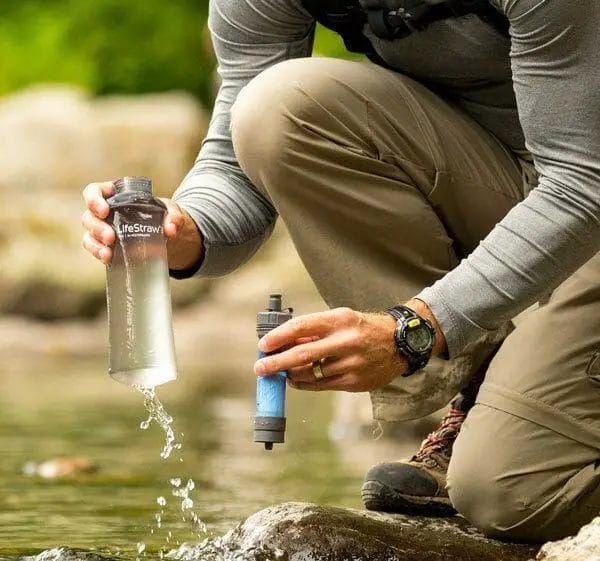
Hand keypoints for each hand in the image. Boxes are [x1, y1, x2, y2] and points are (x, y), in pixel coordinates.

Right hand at [81, 181, 190, 264]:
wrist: (167, 236)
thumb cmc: (164, 215)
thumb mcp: (172, 212)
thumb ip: (174, 217)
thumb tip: (171, 230)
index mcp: (116, 196)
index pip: (94, 191)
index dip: (93, 199)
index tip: (104, 210)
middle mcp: (105, 212)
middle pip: (89, 216)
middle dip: (96, 227)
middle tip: (110, 237)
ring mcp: (103, 229)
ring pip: (89, 234)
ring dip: (95, 244)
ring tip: (108, 253)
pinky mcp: (106, 246)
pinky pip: (95, 249)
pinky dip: (99, 254)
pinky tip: (108, 259)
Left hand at [254, 307, 407, 391]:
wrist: (399, 344)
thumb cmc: (362, 329)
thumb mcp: (341, 319)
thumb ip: (314, 330)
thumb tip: (283, 342)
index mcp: (340, 320)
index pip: (302, 326)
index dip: (279, 336)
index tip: (263, 345)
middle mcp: (346, 341)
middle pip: (302, 354)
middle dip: (276, 362)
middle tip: (260, 368)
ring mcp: (351, 364)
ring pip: (310, 374)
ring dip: (290, 374)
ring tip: (281, 372)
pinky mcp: (354, 382)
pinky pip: (321, 386)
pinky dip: (304, 383)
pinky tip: (296, 380)